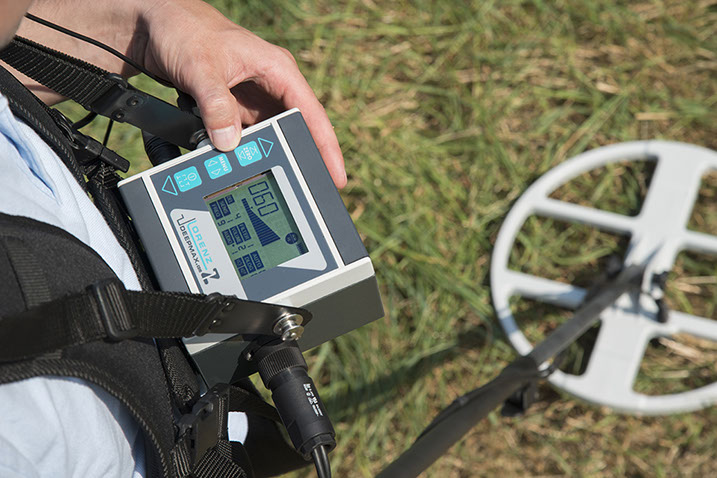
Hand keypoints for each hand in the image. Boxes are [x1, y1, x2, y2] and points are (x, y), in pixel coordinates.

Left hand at [15, 0, 346, 187]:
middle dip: (298, 160)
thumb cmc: (182, 30)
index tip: (336, 176)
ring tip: (266, 183)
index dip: (326, 147)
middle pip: (294, 132)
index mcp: (277, 70)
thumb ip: (215, 105)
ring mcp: (251, 102)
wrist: (150, 25)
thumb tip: (227, 143)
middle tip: (306, 192)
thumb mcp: (200, 66)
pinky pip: (243, 140)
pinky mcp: (232, 112)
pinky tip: (236, 168)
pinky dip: (239, 154)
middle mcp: (270, 87)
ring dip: (264, 158)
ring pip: (268, 139)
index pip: (311, 114)